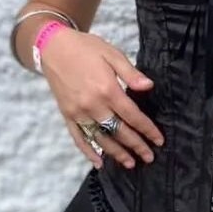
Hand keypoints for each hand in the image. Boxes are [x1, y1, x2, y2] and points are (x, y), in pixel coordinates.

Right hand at [39, 28, 164, 169]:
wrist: (53, 47)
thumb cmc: (87, 48)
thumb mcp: (112, 54)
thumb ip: (131, 73)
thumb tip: (148, 86)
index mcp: (107, 90)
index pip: (132, 116)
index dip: (147, 129)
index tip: (159, 140)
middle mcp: (92, 105)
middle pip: (119, 131)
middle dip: (136, 146)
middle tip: (149, 158)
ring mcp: (78, 112)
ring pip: (100, 138)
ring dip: (116, 153)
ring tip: (130, 163)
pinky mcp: (67, 115)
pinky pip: (78, 137)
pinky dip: (88, 152)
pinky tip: (98, 163)